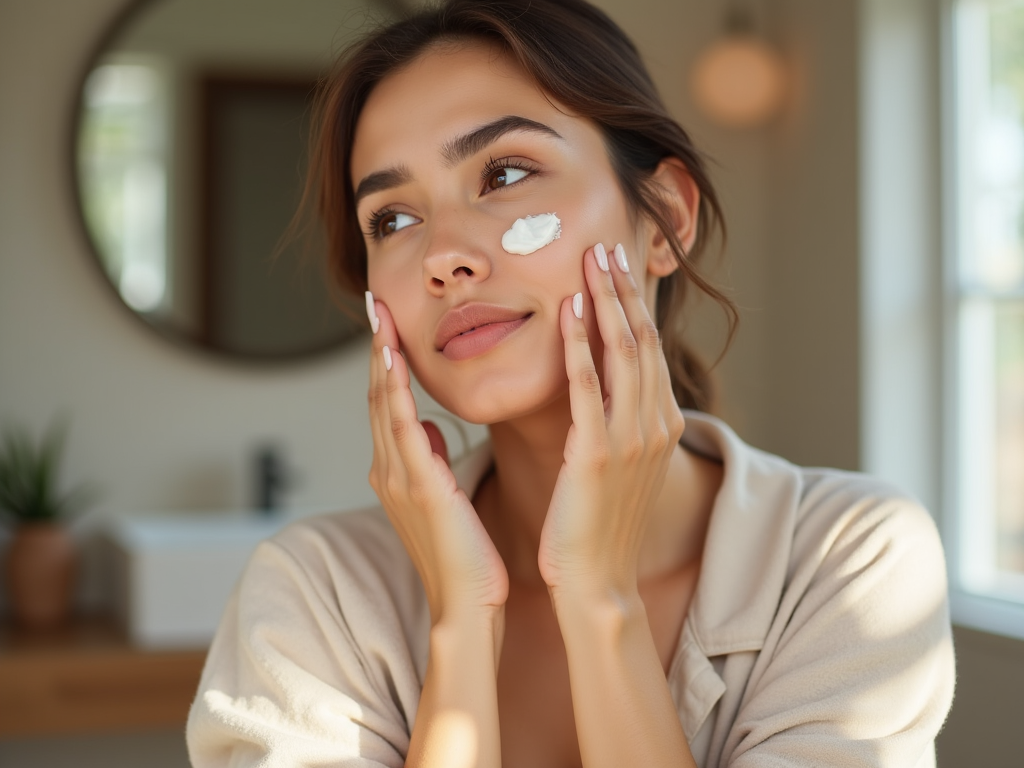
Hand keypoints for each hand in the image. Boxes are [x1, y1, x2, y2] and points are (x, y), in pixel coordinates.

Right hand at [366, 295, 508, 622]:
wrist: (469, 608)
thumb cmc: (466, 559)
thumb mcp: (444, 500)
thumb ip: (430, 460)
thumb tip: (425, 426)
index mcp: (399, 471)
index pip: (391, 404)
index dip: (388, 363)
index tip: (389, 323)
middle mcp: (390, 469)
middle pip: (380, 396)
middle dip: (377, 348)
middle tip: (376, 302)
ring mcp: (398, 477)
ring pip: (384, 404)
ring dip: (381, 358)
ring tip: (380, 315)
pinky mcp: (417, 486)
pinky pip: (401, 426)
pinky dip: (395, 389)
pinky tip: (393, 358)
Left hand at [538, 243, 684, 597]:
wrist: (597, 581)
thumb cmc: (598, 523)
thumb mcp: (619, 463)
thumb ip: (617, 420)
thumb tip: (604, 382)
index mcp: (662, 425)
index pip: (649, 349)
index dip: (632, 304)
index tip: (614, 267)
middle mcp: (656, 425)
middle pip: (642, 340)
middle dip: (622, 290)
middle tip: (603, 246)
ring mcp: (631, 439)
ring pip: (622, 354)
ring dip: (605, 303)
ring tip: (588, 262)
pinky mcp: (597, 455)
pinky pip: (588, 388)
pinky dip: (578, 345)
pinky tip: (565, 311)